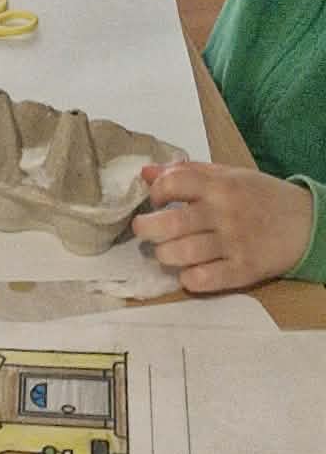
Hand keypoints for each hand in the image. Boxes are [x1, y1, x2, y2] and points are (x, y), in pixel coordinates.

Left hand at [131, 161, 313, 292]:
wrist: (308, 223)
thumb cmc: (261, 197)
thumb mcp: (229, 175)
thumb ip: (187, 173)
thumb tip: (145, 173)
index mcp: (219, 186)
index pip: (172, 183)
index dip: (155, 193)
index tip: (156, 201)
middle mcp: (224, 213)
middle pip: (168, 223)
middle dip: (146, 228)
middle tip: (146, 231)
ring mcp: (234, 243)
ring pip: (180, 253)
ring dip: (165, 255)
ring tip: (167, 252)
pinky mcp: (244, 270)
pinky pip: (203, 280)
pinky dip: (188, 279)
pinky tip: (189, 272)